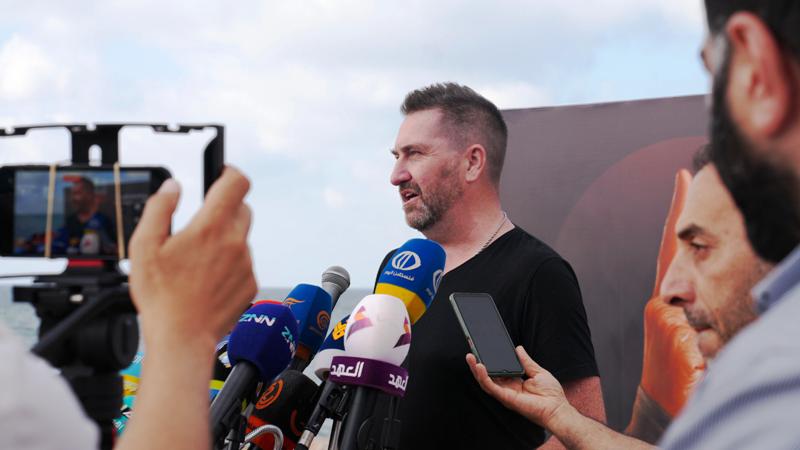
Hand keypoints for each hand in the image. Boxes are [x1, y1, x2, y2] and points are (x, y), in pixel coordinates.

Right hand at [128, 166, 257, 348]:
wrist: (182, 337)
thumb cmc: (161, 296)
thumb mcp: (144, 246)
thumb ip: (159, 209)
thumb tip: (173, 187)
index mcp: (210, 228)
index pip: (237, 182)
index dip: (230, 172)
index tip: (221, 174)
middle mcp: (235, 242)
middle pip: (242, 208)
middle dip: (224, 209)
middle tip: (200, 225)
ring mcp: (246, 263)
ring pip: (242, 237)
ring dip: (225, 239)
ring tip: (198, 261)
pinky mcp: (250, 282)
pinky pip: (243, 262)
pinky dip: (230, 263)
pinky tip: (207, 279)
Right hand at [466, 346, 569, 427]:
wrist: (557, 408)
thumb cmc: (551, 394)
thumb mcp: (538, 371)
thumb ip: (526, 361)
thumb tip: (518, 348)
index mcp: (514, 382)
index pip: (497, 370)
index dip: (489, 360)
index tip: (483, 349)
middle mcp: (507, 388)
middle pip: (488, 375)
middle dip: (477, 363)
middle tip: (471, 350)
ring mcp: (505, 394)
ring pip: (485, 381)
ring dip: (476, 369)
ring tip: (471, 357)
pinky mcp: (506, 398)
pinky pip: (491, 387)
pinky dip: (484, 377)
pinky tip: (480, 367)